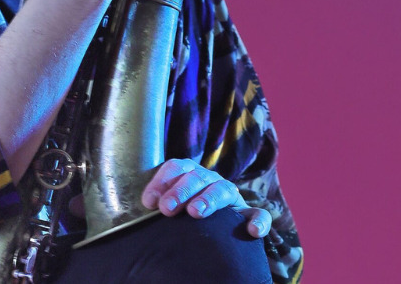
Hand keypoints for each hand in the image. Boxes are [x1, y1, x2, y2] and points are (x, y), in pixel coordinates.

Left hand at [141, 158, 271, 238]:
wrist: (211, 225)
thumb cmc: (180, 212)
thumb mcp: (167, 203)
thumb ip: (157, 201)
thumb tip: (142, 206)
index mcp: (189, 173)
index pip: (175, 168)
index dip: (161, 181)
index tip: (148, 201)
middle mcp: (210, 179)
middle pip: (196, 177)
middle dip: (180, 191)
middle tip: (166, 209)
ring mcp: (229, 194)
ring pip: (223, 190)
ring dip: (209, 199)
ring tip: (196, 212)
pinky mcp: (246, 213)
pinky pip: (258, 214)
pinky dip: (258, 221)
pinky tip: (252, 232)